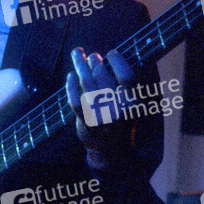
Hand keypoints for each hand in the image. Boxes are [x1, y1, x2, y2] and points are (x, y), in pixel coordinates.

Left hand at [66, 47, 134, 164]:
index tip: (111, 53)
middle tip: (92, 56)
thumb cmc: (121, 120)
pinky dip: (71, 85)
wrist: (112, 150)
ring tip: (77, 54)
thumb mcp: (131, 104)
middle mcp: (118, 111)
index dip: (118, 61)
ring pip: (87, 83)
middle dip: (95, 61)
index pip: (126, 76)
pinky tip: (71, 76)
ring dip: (80, 65)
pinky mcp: (86, 122)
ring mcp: (101, 117)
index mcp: (133, 104)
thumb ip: (125, 84)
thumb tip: (112, 56)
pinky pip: (75, 99)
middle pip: (103, 76)